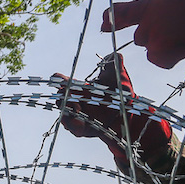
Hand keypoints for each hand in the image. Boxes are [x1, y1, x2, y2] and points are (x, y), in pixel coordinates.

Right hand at [54, 53, 170, 165]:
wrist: (128, 113)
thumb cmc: (120, 94)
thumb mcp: (118, 77)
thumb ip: (115, 63)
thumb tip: (115, 54)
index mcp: (79, 89)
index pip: (64, 83)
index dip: (59, 80)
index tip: (57, 77)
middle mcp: (74, 102)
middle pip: (60, 99)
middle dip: (60, 96)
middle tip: (64, 92)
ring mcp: (77, 116)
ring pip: (64, 114)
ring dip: (67, 110)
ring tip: (76, 107)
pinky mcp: (81, 129)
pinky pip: (73, 128)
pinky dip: (73, 124)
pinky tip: (78, 120)